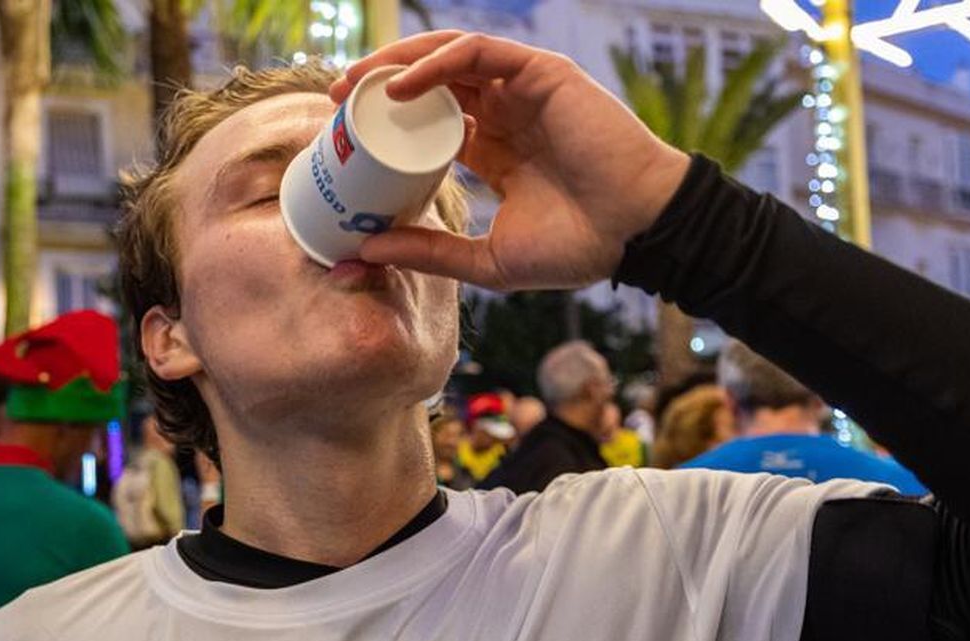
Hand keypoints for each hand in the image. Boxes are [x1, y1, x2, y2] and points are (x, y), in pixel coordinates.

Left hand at [331, 31, 690, 290]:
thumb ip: (430, 252)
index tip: (344, 137)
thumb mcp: (486, 260)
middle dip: (377, 85)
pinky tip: (401, 86)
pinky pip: (478, 52)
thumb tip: (363, 250)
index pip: (429, 121)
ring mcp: (523, 90)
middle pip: (430, 83)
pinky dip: (435, 62)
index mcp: (495, 150)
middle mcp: (506, 114)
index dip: (385, 123)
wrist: (636, 233)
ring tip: (353, 86)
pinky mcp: (542, 74)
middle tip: (333, 101)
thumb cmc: (578, 248)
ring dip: (395, 65)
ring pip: (447, 57)